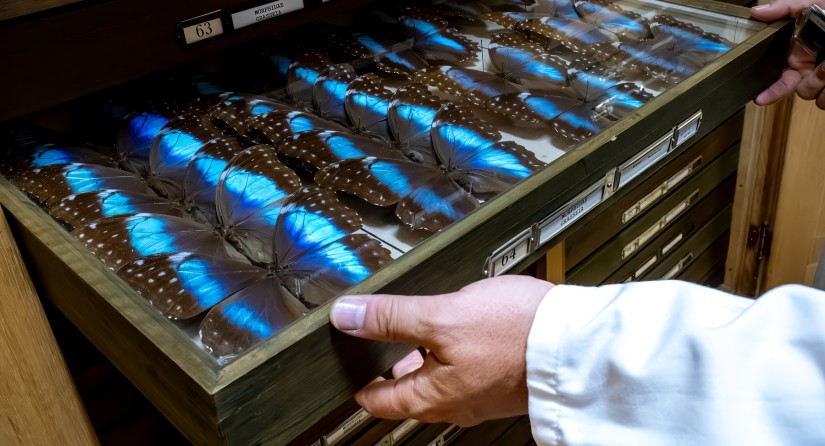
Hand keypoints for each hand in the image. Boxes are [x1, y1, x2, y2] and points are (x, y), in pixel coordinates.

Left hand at [329, 275, 553, 425]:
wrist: (576, 340)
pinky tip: (460, 328)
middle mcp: (457, 403)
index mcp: (434, 396)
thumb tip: (347, 316)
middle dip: (391, 367)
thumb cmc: (516, 333)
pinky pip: (466, 370)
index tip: (347, 372)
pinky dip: (452, 353)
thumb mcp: (442, 316)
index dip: (359, 384)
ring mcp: (482, 393)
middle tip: (375, 344)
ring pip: (439, 379)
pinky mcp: (504, 378)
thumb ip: (391, 317)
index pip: (380, 401)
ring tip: (415, 330)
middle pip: (410, 390)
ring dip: (423, 357)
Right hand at [751, 0, 824, 108]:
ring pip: (819, 98)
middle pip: (802, 91)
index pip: (781, 81)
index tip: (762, 98)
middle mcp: (811, 72)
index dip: (772, 91)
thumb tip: (757, 12)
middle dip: (812, 82)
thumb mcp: (813, 6)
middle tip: (823, 70)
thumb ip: (785, 8)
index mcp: (799, 58)